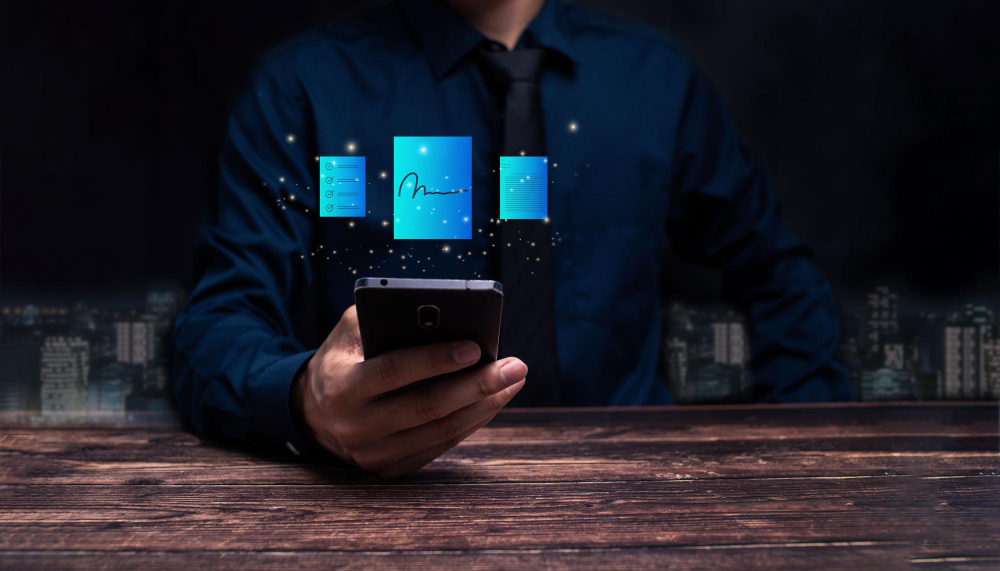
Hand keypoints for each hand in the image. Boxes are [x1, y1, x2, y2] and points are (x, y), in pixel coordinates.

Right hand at [291, 305, 526, 478]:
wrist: (313, 413)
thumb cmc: (344, 359)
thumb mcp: (349, 331)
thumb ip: (384, 316)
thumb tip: (440, 312)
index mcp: (341, 387)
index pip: (393, 372)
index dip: (435, 359)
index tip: (475, 346)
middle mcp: (355, 427)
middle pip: (426, 406)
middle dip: (477, 385)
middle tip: (515, 365)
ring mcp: (374, 454)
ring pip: (440, 431)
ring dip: (484, 405)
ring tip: (513, 380)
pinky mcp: (390, 469)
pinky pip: (440, 446)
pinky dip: (471, 422)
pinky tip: (493, 400)